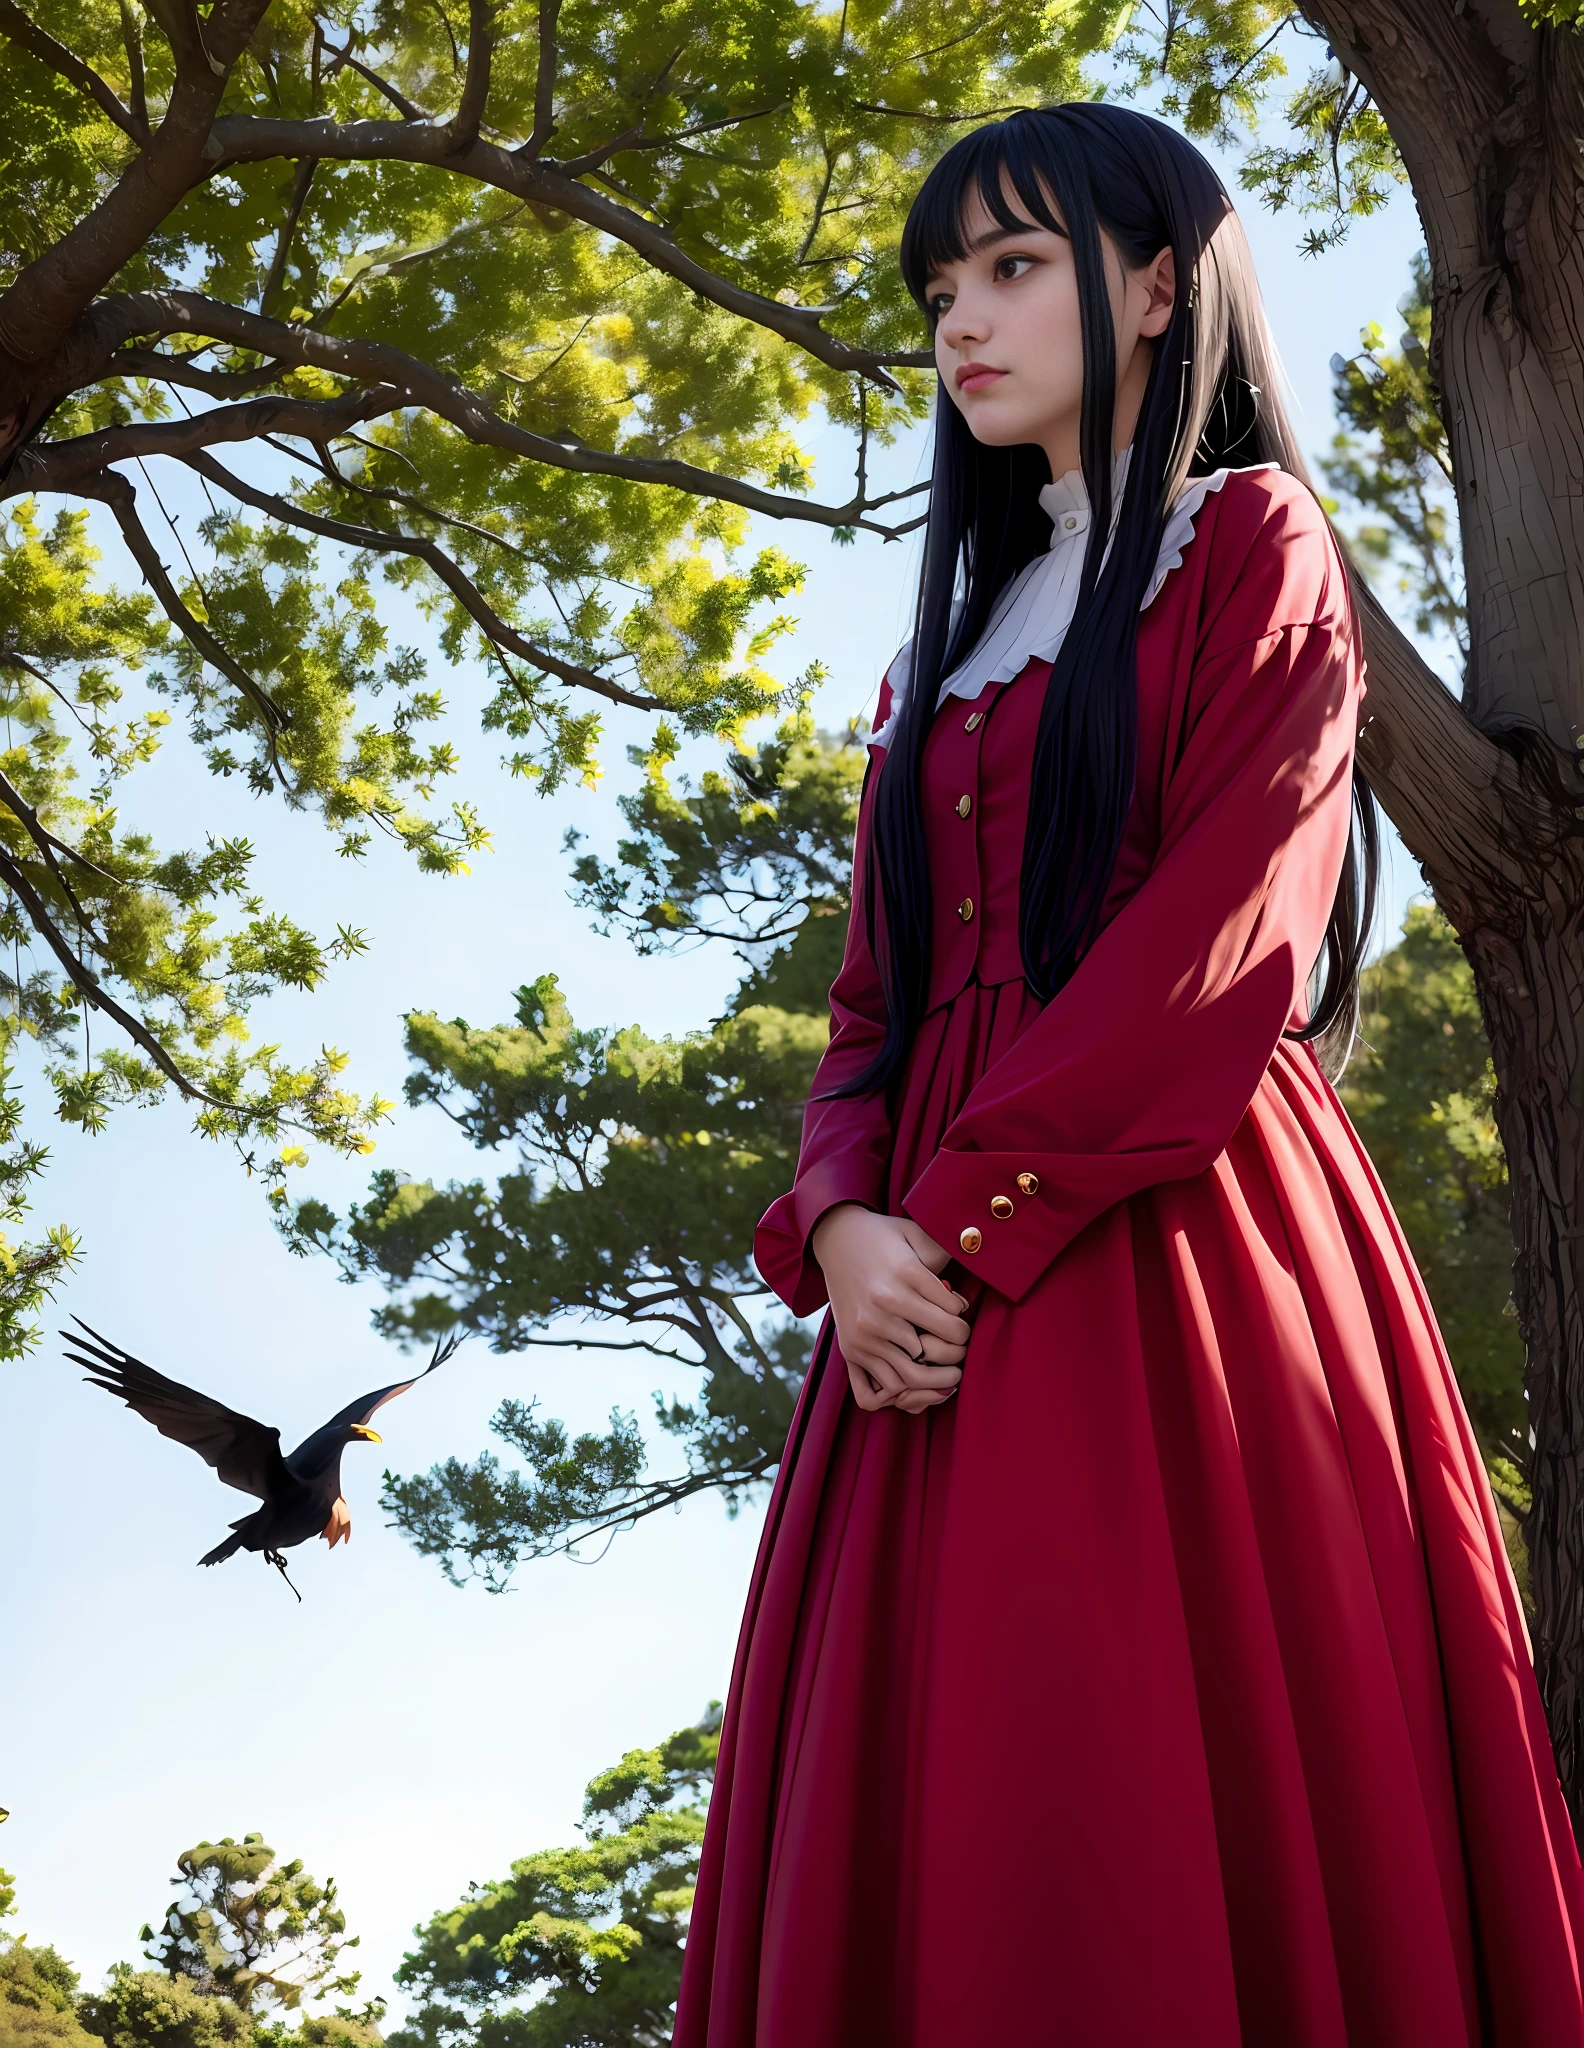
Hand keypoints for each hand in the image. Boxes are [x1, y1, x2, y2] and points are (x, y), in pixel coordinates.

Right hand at [810, 1204, 969, 1415]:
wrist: (835, 1238)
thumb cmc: (883, 1237)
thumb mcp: (917, 1232)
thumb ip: (945, 1252)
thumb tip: (969, 1282)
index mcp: (905, 1274)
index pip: (953, 1316)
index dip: (964, 1322)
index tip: (959, 1318)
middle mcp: (884, 1306)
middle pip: (938, 1349)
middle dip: (958, 1352)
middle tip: (961, 1348)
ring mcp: (865, 1331)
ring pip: (913, 1375)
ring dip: (936, 1378)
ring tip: (947, 1371)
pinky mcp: (851, 1348)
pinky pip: (884, 1385)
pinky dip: (904, 1389)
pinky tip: (916, 1376)